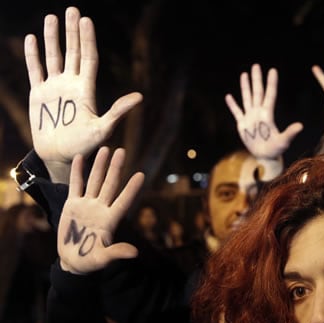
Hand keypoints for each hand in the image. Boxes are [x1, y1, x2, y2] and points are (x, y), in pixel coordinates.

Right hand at [24, 7, 141, 182]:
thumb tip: (140, 97)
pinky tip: (32, 39)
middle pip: (73, 51)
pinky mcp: (39, 94)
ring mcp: (55, 88)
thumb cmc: (85, 145)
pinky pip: (36, 70)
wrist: (61, 156)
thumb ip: (118, 111)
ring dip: (52, 37)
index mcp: (86, 89)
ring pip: (54, 56)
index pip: (88, 58)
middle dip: (72, 31)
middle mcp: (71, 84)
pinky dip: (33, 55)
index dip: (87, 39)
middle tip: (72, 10)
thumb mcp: (103, 128)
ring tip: (52, 17)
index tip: (86, 20)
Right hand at [58, 147, 143, 273]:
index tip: (141, 174)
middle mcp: (101, 209)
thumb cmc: (90, 262)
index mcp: (110, 220)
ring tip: (105, 149)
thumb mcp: (102, 259)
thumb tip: (134, 252)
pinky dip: (78, 172)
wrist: (73, 260)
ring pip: (95, 181)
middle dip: (116, 168)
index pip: (124, 201)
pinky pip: (76, 185)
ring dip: (100, 165)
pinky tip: (81, 157)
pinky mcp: (73, 205)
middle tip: (122, 151)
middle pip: (110, 185)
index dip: (132, 189)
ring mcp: (87, 205)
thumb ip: (116, 253)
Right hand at [225, 64, 302, 159]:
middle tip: (256, 65)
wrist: (265, 157)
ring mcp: (250, 117)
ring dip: (245, 87)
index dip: (271, 83)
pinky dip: (232, 105)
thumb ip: (290, 133)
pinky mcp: (242, 124)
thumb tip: (300, 126)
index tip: (272, 70)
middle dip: (256, 79)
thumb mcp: (284, 141)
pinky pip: (237, 112)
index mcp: (268, 114)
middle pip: (257, 92)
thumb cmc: (276, 150)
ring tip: (244, 74)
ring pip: (247, 98)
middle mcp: (259, 113)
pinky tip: (229, 96)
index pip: (269, 95)